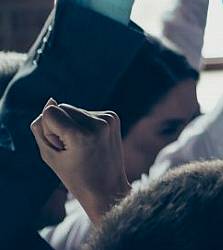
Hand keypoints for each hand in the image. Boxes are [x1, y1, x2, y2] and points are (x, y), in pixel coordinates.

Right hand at [30, 100, 129, 223]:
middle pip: (62, 107)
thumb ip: (41, 128)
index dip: (49, 131)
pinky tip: (90, 141)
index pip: (51, 112)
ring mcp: (108, 119)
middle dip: (59, 125)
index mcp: (82, 135)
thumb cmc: (74, 176)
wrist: (107, 188)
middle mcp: (98, 123)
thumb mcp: (49, 155)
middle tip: (70, 149)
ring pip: (73, 109)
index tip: (61, 148)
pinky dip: (82, 124)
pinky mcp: (113, 117)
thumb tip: (50, 101)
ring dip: (70, 124)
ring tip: (81, 146)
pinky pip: (86, 112)